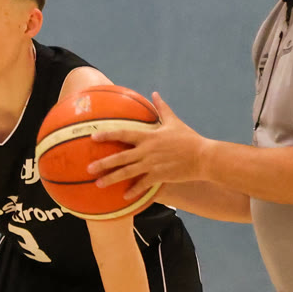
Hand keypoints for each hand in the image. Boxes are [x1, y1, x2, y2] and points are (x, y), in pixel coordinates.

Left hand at [90, 93, 206, 194]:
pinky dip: (133, 190)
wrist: (204, 157)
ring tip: (98, 184)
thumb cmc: (189, 138)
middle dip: (104, 163)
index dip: (107, 135)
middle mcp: (147, 151)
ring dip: (112, 178)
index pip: (123, 134)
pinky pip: (143, 184)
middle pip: (121, 157)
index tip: (93, 137)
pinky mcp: (159, 176)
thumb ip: (162, 108)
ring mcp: (152, 164)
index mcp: (149, 136)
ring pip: (128, 173)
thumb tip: (155, 94)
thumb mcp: (174, 121)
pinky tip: (124, 196)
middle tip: (88, 168)